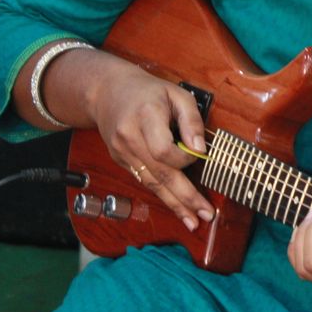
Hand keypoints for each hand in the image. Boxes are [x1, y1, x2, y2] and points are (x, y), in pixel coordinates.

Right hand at [88, 57, 214, 230]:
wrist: (106, 92)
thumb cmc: (147, 91)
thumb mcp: (177, 94)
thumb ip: (192, 120)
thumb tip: (201, 150)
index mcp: (145, 116)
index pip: (163, 150)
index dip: (184, 159)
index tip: (198, 156)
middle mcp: (129, 138)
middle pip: (159, 174)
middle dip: (184, 197)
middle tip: (204, 214)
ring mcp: (122, 152)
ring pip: (151, 183)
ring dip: (174, 204)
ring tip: (193, 221)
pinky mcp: (121, 161)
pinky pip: (144, 181)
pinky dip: (161, 195)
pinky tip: (176, 207)